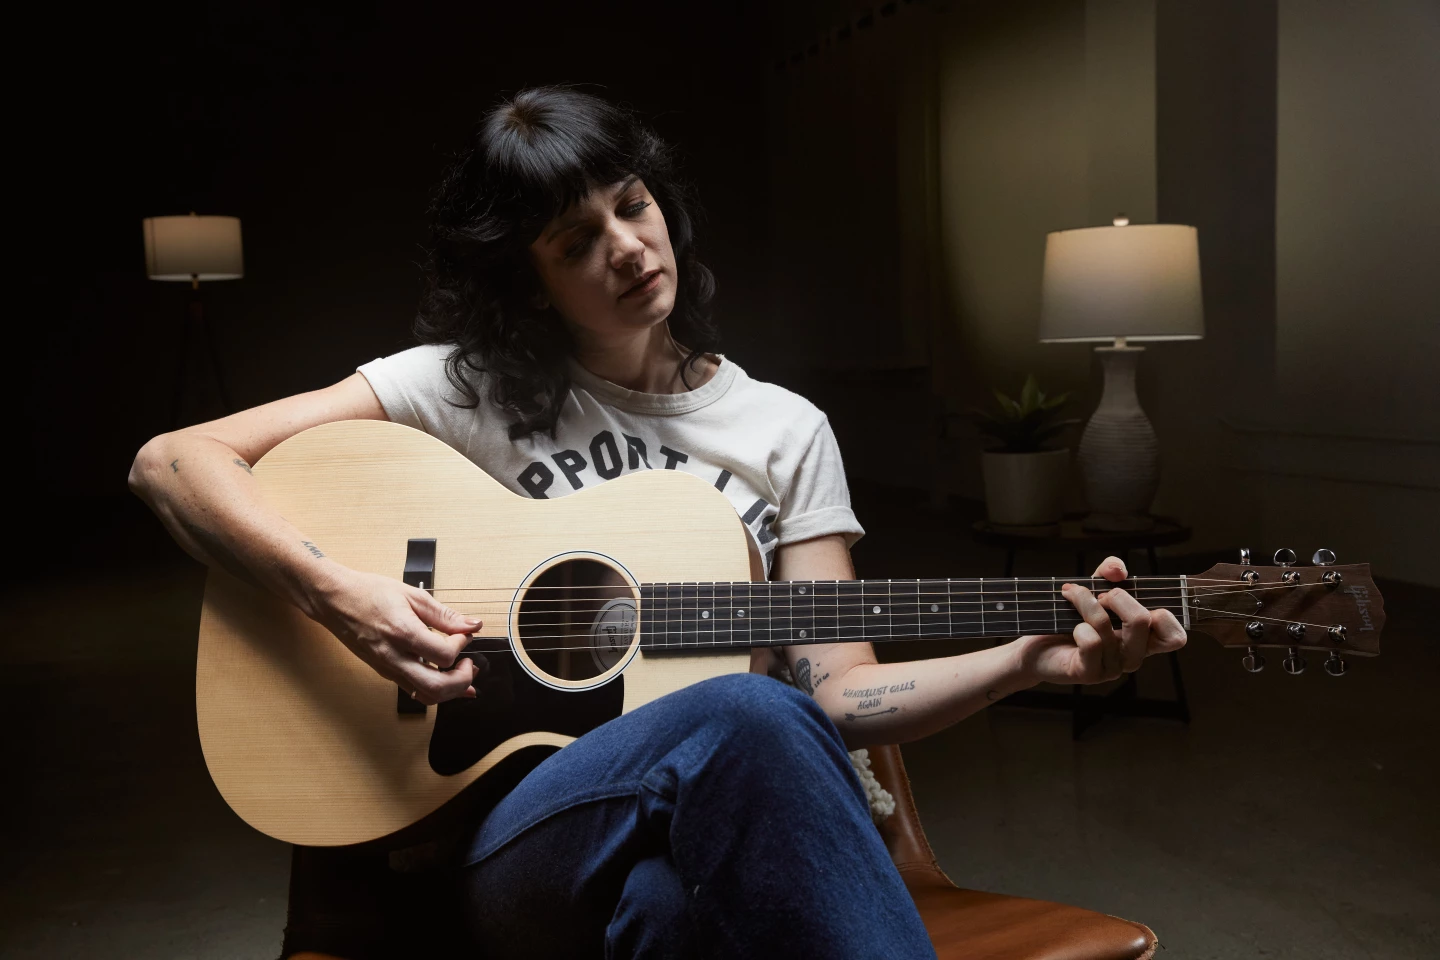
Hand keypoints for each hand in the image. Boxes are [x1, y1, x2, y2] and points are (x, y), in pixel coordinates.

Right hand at [311, 567, 483, 703]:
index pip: (443, 655)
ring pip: (425, 696)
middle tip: (470, 664)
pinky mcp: (385, 672)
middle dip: (461, 680)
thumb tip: (472, 624)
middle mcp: (394, 657)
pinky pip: (414, 690)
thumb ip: (444, 614)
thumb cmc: (370, 593)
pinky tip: (447, 680)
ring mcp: (388, 668)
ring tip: (462, 673)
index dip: (462, 645)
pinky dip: (435, 689)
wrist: (336, 600)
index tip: (464, 633)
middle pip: (436, 687)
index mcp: (402, 632)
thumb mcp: (412, 595)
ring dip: (451, 690)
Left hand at [1015, 556, 1186, 685]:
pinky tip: (1072, 627)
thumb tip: (1118, 570)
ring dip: (1086, 601)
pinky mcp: (1089, 673)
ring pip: (1107, 626)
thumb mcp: (1093, 589)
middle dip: (1116, 596)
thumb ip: (1110, 573)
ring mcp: (1112, 668)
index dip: (1164, 615)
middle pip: (1142, 621)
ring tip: (1071, 596)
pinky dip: (1079, 626)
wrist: (1036, 645)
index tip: (1134, 600)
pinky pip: (1091, 643)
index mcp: (1142, 639)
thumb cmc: (1069, 619)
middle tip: (1098, 595)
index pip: (1176, 638)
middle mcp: (1132, 656)